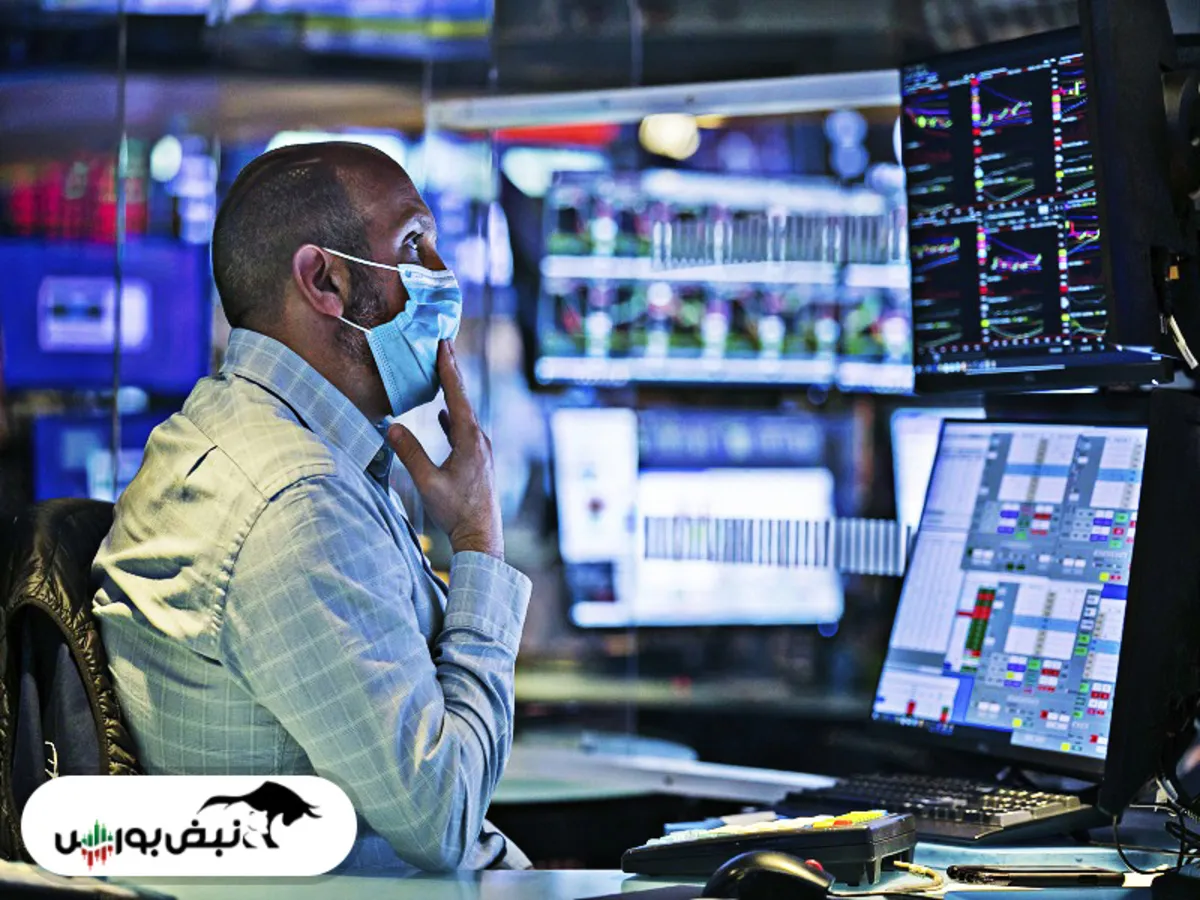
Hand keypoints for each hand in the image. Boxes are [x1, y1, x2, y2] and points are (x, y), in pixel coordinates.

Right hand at [386, 341, 503, 559]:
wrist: (481, 536)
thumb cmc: (456, 511)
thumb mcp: (427, 483)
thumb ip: (410, 453)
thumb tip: (391, 426)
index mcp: (470, 439)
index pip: (457, 395)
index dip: (448, 368)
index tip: (443, 343)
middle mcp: (479, 439)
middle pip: (463, 398)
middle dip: (452, 371)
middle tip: (444, 344)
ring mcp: (480, 449)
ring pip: (464, 413)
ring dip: (452, 392)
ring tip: (442, 372)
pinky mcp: (477, 460)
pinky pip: (464, 429)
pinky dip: (453, 416)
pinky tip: (445, 414)